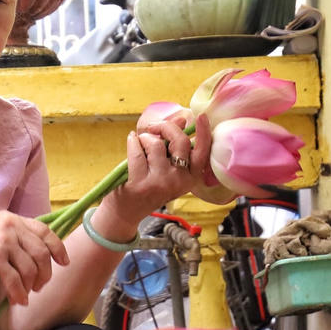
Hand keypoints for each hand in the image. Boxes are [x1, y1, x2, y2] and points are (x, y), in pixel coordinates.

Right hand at [0, 211, 68, 305]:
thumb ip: (16, 239)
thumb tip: (41, 258)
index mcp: (12, 219)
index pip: (45, 231)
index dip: (58, 248)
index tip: (64, 262)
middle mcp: (9, 226)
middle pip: (42, 252)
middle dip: (45, 273)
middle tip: (40, 286)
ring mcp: (2, 242)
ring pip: (31, 268)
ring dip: (31, 286)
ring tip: (25, 294)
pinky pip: (16, 281)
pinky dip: (19, 294)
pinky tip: (17, 300)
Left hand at [103, 112, 217, 227]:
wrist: (127, 212)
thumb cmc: (148, 185)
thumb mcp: (167, 168)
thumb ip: (174, 144)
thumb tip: (182, 120)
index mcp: (190, 178)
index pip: (202, 152)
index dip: (204, 133)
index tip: (201, 117)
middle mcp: (179, 181)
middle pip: (180, 141)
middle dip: (165, 127)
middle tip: (154, 127)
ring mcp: (161, 183)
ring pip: (156, 144)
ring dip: (145, 137)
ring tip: (140, 143)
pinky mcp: (141, 184)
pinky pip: (137, 151)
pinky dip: (132, 142)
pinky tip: (132, 141)